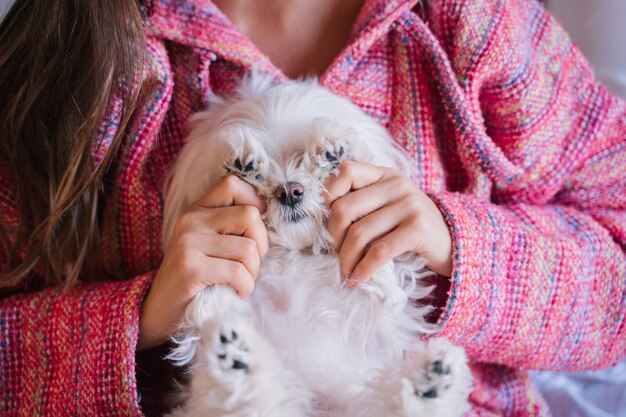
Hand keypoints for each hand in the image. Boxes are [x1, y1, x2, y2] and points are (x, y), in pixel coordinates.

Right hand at [138, 176, 268, 349]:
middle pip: (249, 215)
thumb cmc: (195, 279)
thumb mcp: (209, 244)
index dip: (254, 202)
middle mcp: (191, 221)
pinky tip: (237, 293)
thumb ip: (230, 226)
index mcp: (197, 210)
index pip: (232, 185)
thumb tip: (267, 215)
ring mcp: (188, 243)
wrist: (159, 311)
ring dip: (253, 271)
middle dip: (261, 244)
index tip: (255, 229)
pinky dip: (246, 287)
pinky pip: (238, 272)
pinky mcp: (191, 268)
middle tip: (250, 264)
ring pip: (248, 247)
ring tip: (242, 282)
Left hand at [324, 161, 451, 284]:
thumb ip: (364, 201)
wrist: (454, 242)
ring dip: (346, 259)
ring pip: (359, 233)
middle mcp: (397, 185)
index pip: (347, 170)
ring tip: (345, 273)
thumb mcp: (390, 205)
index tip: (328, 219)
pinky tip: (358, 279)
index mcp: (385, 176)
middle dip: (333, 237)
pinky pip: (379, 251)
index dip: (330, 193)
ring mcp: (409, 205)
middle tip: (336, 255)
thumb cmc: (412, 226)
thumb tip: (326, 219)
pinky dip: (363, 269)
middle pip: (345, 208)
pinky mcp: (417, 229)